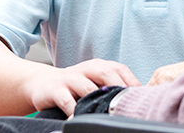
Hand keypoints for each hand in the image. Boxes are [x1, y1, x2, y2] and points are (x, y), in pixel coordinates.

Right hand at [25, 59, 140, 116]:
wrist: (42, 84)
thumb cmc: (74, 86)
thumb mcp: (93, 82)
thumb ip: (110, 87)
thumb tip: (136, 100)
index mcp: (98, 66)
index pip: (120, 69)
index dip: (132, 82)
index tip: (141, 97)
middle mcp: (86, 69)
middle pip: (106, 73)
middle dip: (118, 87)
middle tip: (126, 104)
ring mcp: (70, 78)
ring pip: (87, 87)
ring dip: (98, 100)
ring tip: (107, 113)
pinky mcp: (55, 90)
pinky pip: (67, 100)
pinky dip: (74, 110)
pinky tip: (80, 118)